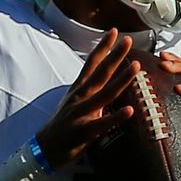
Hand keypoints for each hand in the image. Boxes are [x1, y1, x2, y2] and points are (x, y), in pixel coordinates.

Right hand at [36, 28, 138, 170]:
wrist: (44, 149)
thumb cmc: (63, 125)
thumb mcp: (74, 102)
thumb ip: (91, 91)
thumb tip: (107, 81)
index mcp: (78, 89)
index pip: (92, 63)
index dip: (103, 47)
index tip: (114, 31)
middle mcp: (80, 97)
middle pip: (100, 72)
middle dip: (115, 55)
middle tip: (128, 40)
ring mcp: (81, 113)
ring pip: (104, 93)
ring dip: (121, 79)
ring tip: (137, 66)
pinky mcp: (83, 131)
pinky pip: (102, 123)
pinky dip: (115, 116)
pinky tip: (129, 110)